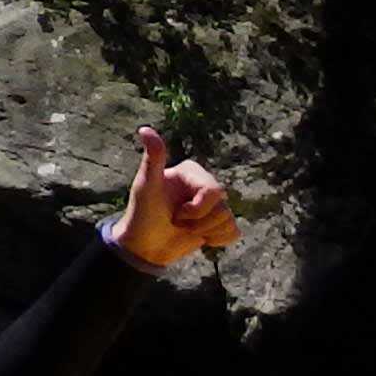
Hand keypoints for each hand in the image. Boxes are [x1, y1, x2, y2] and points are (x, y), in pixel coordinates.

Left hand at [114, 124, 238, 270]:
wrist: (143, 247)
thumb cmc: (142, 214)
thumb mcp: (146, 186)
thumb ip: (153, 158)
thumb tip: (144, 128)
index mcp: (192, 172)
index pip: (214, 191)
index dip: (197, 210)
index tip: (175, 214)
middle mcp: (205, 185)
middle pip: (223, 208)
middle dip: (200, 223)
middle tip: (178, 223)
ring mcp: (213, 205)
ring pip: (228, 221)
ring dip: (205, 233)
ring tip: (185, 230)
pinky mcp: (218, 224)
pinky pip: (233, 232)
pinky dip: (218, 240)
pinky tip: (200, 238)